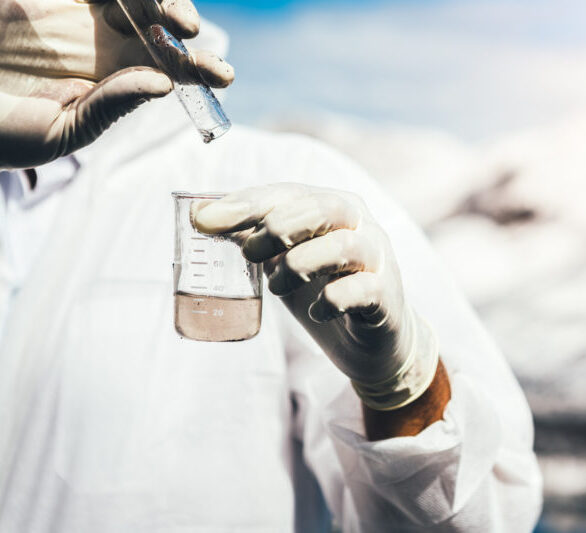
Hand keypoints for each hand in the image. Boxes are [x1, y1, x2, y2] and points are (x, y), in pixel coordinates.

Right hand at [0, 0, 233, 170]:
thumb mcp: (57, 132)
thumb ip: (108, 107)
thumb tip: (162, 84)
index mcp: (113, 82)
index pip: (168, 72)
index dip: (198, 69)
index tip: (222, 76)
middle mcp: (104, 43)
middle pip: (161, 27)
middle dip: (185, 29)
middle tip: (192, 35)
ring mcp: (78, 11)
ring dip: (163, 0)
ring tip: (177, 19)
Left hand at [193, 184, 439, 410]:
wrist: (373, 341)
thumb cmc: (325, 290)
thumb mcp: (285, 259)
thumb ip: (253, 237)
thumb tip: (199, 216)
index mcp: (333, 207)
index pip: (289, 193)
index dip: (246, 204)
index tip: (203, 221)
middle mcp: (361, 224)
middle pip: (323, 208)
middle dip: (278, 228)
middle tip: (249, 256)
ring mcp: (378, 259)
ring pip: (344, 245)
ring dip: (300, 265)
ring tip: (276, 286)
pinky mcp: (386, 296)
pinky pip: (361, 290)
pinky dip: (331, 300)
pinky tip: (316, 312)